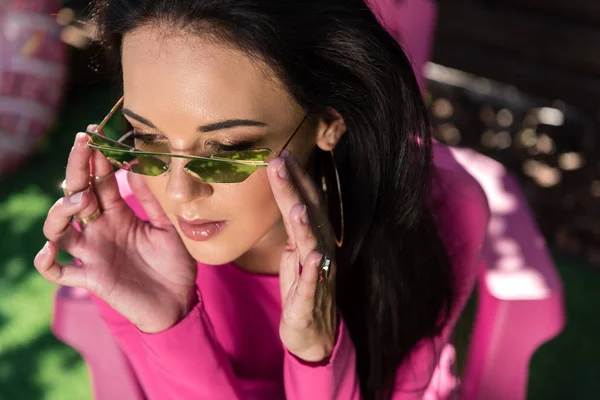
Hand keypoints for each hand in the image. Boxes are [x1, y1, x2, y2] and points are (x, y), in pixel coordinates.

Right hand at [34, 126, 196, 332]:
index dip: (97, 158)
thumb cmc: (175, 263)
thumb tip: (140, 165)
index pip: (101, 181)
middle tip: (82, 144)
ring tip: (81, 198)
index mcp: (119, 215)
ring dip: (61, 211)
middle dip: (77, 168)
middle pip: (77, 195)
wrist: (180, 301)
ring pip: (59, 229)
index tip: (96, 133)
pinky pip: (59, 272)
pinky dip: (47, 262)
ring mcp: (93, 253)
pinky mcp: (92, 278)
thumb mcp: (169, 226)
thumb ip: (152, 201)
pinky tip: (51, 249)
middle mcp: (101, 230)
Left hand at [267, 150, 337, 362]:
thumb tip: (286, 194)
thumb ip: (294, 224)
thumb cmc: (302, 285)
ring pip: (312, 246)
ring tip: (296, 207)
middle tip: (279, 162)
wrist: (312, 331)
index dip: (296, 178)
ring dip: (306, 226)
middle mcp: (319, 250)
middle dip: (294, 189)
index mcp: (312, 238)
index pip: (306, 202)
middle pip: (308, 215)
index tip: (282, 152)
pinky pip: (312, 284)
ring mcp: (317, 275)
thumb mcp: (295, 250)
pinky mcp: (309, 300)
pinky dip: (312, 271)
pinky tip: (312, 257)